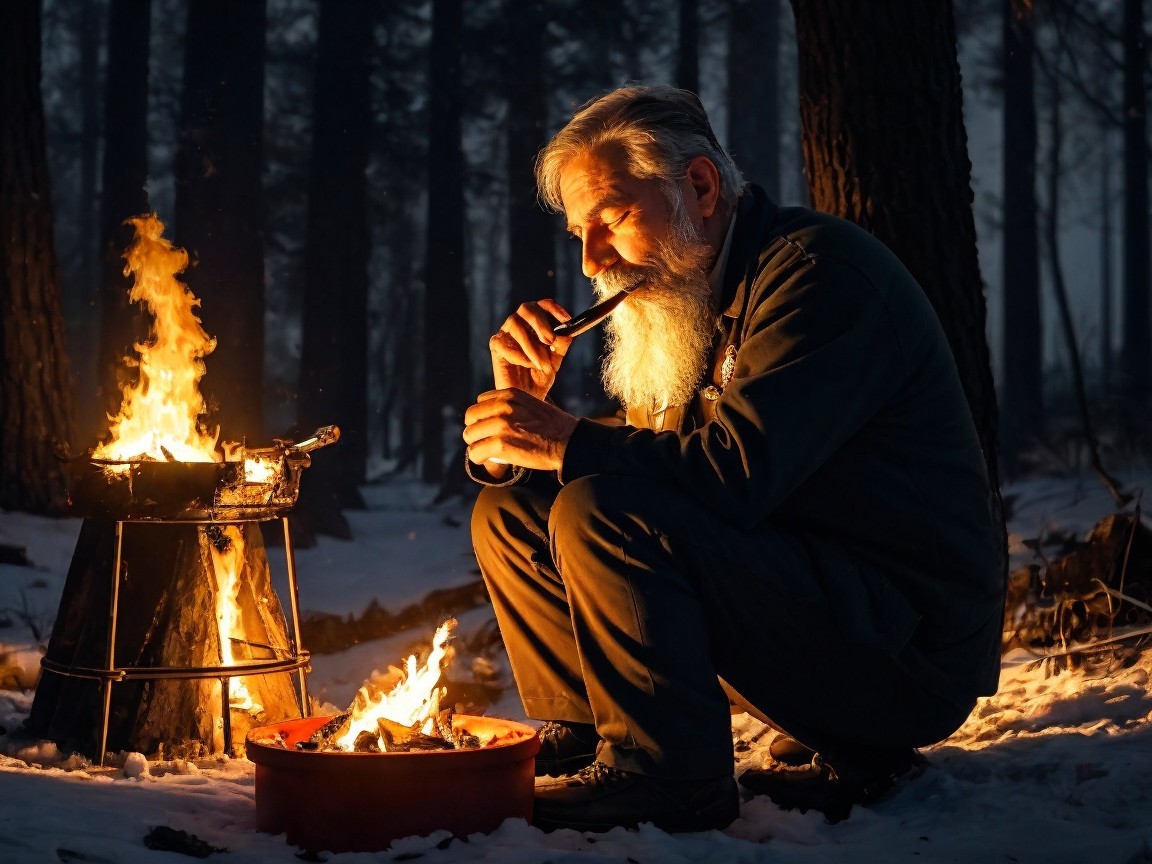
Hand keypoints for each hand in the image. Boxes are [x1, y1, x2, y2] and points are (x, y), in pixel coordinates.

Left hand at [463, 388, 578, 471]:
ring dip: (475, 445)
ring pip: (470, 435)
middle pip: (470, 417)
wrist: (568, 442)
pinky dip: (478, 458)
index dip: (483, 417)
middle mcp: (503, 406)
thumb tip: (494, 416)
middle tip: (484, 440)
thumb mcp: (531, 405)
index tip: (490, 427)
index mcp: (510, 395)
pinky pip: (476, 452)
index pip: (480, 402)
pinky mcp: (500, 444)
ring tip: (485, 452)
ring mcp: (501, 425)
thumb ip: (512, 406)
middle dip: (475, 430)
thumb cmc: (553, 427)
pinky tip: (486, 460)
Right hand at [489, 300, 572, 399]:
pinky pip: (503, 343)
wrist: (526, 397)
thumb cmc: (540, 375)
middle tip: (549, 340)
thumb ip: (561, 345)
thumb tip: (566, 333)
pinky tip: (528, 365)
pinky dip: (518, 355)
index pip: (543, 305)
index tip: (566, 321)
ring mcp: (506, 333)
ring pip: (515, 325)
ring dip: (531, 345)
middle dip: (540, 323)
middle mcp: (520, 323)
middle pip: (526, 308)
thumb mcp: (555, 360)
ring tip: (541, 364)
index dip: (554, 309)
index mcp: (536, 323)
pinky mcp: (496, 346)